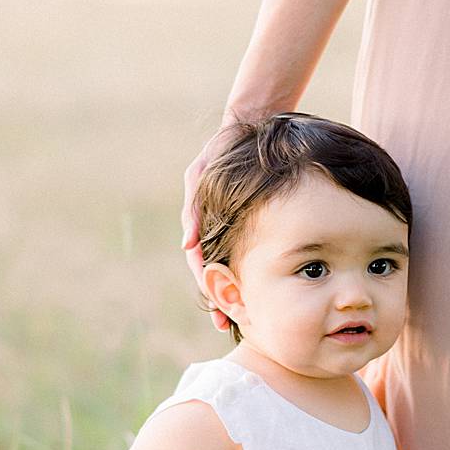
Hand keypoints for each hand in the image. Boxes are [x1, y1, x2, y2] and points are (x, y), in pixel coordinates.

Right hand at [182, 121, 246, 334]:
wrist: (250, 124)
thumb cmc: (222, 149)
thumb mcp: (201, 175)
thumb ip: (193, 209)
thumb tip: (187, 247)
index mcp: (198, 221)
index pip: (201, 263)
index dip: (209, 288)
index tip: (218, 313)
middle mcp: (213, 226)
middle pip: (216, 270)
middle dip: (222, 298)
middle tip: (231, 325)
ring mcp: (229, 223)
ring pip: (232, 263)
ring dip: (237, 288)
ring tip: (248, 314)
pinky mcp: (246, 218)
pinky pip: (245, 249)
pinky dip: (249, 268)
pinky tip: (262, 285)